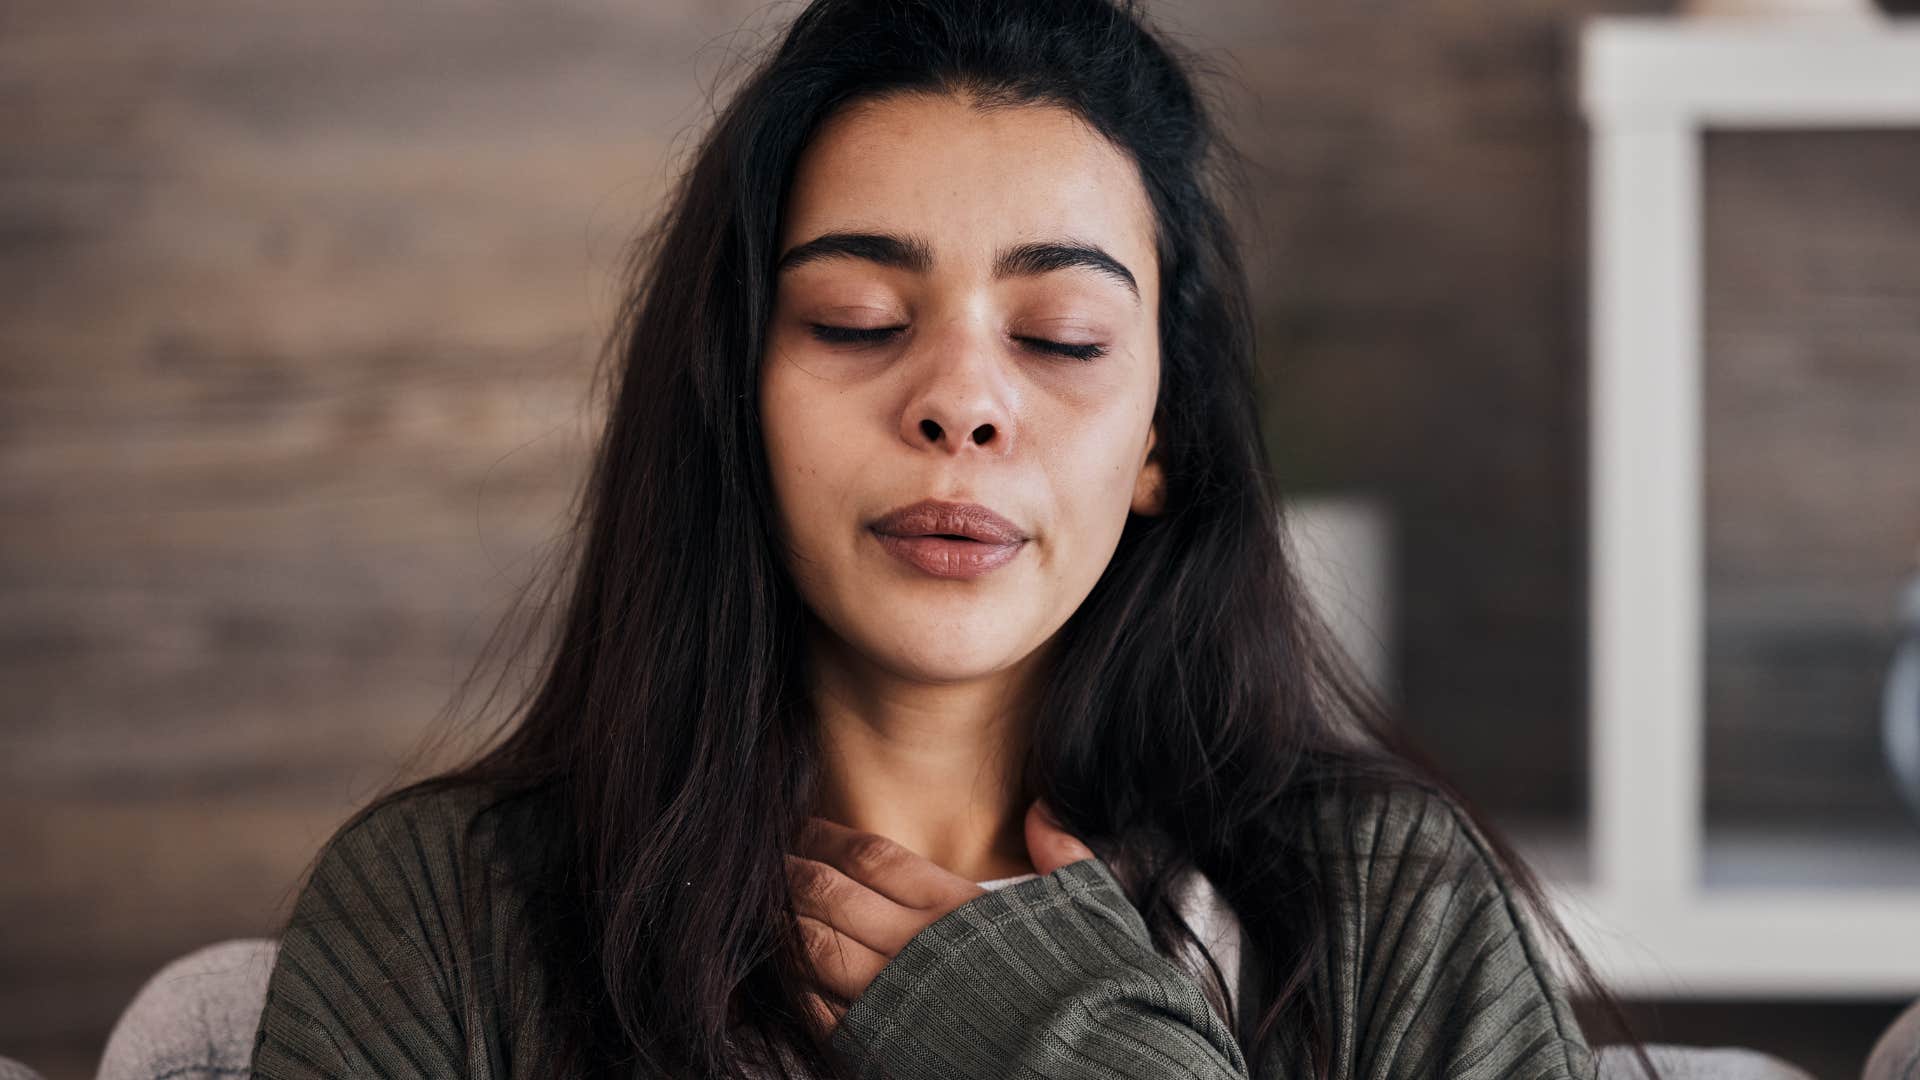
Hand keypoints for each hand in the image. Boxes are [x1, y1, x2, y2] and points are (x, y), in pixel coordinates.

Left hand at [788, 797, 1096, 1033]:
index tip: (806, 827)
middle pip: (832, 896)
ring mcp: (896, 1004)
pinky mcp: (885, 1052)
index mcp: (959, 910)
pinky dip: (797, 985)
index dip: (832, 839)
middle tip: (770, 856)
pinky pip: (822, 1013)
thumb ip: (1063, 858)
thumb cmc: (1097, 993)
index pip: (874, 859)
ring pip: (816, 950)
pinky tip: (787, 968)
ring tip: (768, 902)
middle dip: (795, 872)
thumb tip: (1043, 810)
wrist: (1091, 1072)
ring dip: (786, 921)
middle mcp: (917, 950)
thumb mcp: (1094, 912)